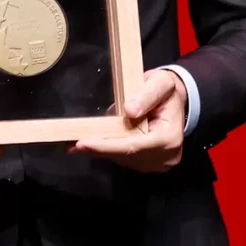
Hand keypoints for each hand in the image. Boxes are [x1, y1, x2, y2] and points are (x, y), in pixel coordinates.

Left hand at [68, 69, 186, 171]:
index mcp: (169, 138)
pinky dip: (107, 151)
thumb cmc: (167, 90)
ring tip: (75, 143)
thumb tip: (129, 111)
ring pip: (123, 160)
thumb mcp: (161, 83)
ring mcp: (156, 163)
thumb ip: (146, 95)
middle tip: (71, 144)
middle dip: (98, 149)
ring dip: (100, 151)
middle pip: (126, 156)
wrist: (174, 100)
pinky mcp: (147, 163)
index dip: (107, 146)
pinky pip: (124, 159)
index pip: (134, 146)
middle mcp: (165, 156)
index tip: (84, 143)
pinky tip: (90, 145)